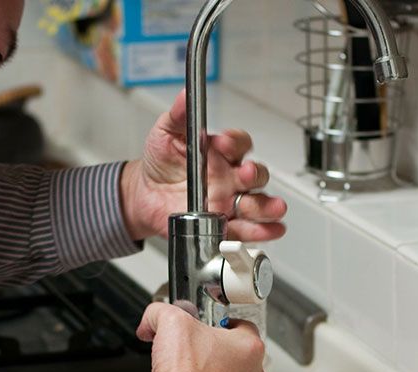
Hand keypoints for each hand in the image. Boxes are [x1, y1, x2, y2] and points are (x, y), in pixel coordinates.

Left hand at [120, 90, 287, 241]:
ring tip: (273, 208)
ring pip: (257, 203)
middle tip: (244, 175)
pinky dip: (261, 231)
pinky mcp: (224, 225)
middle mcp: (230, 177)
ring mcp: (230, 202)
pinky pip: (247, 229)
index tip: (222, 143)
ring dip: (267, 206)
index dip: (234, 143)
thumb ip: (178, 115)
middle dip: (254, 175)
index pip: (239, 144)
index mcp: (220, 153)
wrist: (144, 195)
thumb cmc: (161, 163)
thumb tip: (185, 95)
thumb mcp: (165, 133)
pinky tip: (270, 230)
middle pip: (255, 175)